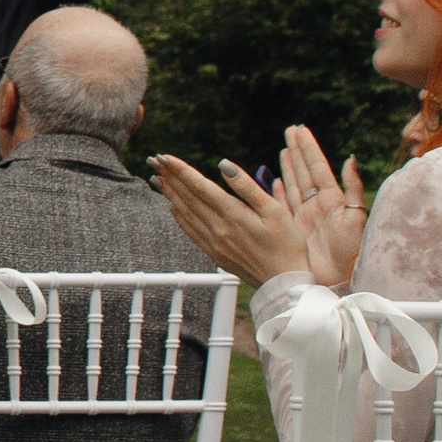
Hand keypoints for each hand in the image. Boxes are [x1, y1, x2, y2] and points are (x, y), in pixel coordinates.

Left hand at [151, 153, 309, 287]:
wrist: (284, 284)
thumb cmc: (287, 245)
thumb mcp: (275, 210)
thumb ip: (246, 186)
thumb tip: (223, 164)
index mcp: (233, 214)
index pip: (200, 186)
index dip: (181, 169)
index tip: (164, 157)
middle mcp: (218, 228)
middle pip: (188, 197)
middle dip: (170, 177)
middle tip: (154, 161)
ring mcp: (213, 242)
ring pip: (185, 213)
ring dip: (170, 194)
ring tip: (158, 178)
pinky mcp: (214, 253)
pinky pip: (190, 230)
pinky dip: (178, 216)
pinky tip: (173, 206)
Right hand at [270, 123, 367, 286]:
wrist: (337, 281)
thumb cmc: (350, 252)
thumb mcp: (355, 217)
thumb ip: (354, 187)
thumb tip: (350, 158)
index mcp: (332, 200)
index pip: (317, 167)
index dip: (308, 148)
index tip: (300, 129)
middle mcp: (317, 206)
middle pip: (304, 172)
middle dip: (297, 151)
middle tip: (290, 130)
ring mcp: (305, 217)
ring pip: (294, 185)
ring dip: (289, 166)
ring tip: (284, 149)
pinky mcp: (295, 230)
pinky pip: (284, 205)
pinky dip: (279, 192)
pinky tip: (275, 180)